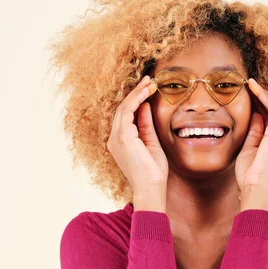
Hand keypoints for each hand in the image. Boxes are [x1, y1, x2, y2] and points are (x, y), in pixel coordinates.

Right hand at [106, 75, 168, 194]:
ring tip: (150, 82)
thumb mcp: (151, 144)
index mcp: (120, 143)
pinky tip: (147, 93)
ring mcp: (116, 138)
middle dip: (136, 93)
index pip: (125, 117)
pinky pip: (128, 111)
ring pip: (124, 108)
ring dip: (137, 93)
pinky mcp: (122, 136)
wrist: (151, 188)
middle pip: (122, 109)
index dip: (136, 101)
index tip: (148, 90)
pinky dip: (137, 99)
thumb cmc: (153, 172)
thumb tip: (145, 106)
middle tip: (149, 80)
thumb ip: (146, 125)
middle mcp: (114, 139)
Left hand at [235, 79, 267, 193]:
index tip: (249, 95)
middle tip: (249, 84)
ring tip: (251, 82)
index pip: (267, 119)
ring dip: (264, 94)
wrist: (255, 186)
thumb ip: (253, 132)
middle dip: (261, 96)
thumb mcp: (248, 149)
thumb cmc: (250, 174)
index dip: (259, 105)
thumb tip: (255, 116)